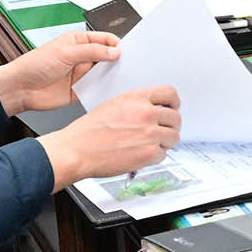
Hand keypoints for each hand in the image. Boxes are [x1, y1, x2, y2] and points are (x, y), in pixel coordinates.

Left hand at [0, 29, 120, 112]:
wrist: (20, 89)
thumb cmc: (34, 65)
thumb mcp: (65, 53)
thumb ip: (92, 51)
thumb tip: (114, 50)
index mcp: (78, 42)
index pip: (104, 39)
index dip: (116, 44)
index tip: (126, 52)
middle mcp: (82, 57)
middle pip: (107, 57)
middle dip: (118, 60)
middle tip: (128, 65)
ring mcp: (82, 74)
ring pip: (104, 74)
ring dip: (112, 76)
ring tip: (121, 78)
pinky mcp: (80, 90)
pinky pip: (97, 89)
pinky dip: (104, 90)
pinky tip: (109, 91)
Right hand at [40, 85, 181, 186]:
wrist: (76, 150)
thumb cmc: (88, 131)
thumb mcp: (114, 105)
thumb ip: (137, 105)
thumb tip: (154, 110)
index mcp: (136, 98)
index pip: (170, 93)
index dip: (174, 103)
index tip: (172, 108)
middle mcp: (146, 113)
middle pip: (176, 118)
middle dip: (170, 126)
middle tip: (161, 132)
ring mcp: (150, 133)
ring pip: (173, 137)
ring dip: (164, 143)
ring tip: (149, 145)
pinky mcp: (149, 153)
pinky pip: (164, 154)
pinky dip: (155, 157)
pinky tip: (140, 155)